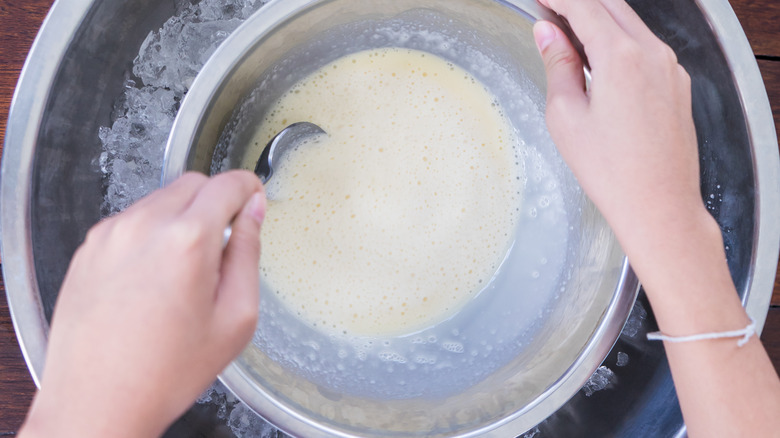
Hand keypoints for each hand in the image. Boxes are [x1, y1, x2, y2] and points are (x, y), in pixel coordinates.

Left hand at [20, 171, 265, 437]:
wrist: (98, 402)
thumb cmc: (165, 371)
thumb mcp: (235, 318)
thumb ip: (248, 254)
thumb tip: (253, 213)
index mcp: (188, 240)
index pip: (228, 184)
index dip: (249, 187)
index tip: (253, 197)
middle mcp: (144, 226)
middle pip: (192, 184)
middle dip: (215, 202)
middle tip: (222, 242)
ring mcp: (110, 235)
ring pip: (159, 201)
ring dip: (181, 219)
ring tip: (183, 272)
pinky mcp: (89, 249)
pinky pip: (130, 222)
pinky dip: (150, 235)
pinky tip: (153, 279)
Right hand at [533, 3, 779, 437]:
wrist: (659, 206)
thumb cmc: (611, 171)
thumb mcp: (566, 115)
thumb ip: (558, 64)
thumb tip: (548, 32)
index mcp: (622, 56)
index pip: (583, 5)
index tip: (538, 1)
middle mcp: (653, 53)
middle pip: (610, 5)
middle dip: (576, 3)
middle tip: (547, 12)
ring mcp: (670, 68)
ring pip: (630, 23)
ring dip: (597, 19)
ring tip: (566, 34)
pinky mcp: (676, 84)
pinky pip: (645, 46)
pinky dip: (618, 39)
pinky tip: (597, 58)